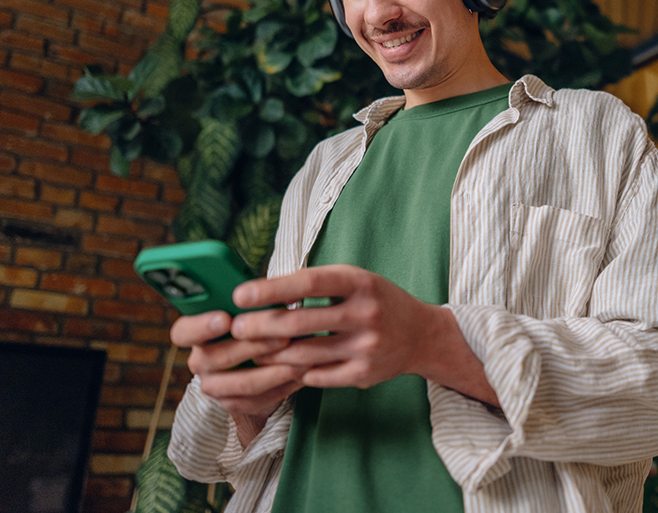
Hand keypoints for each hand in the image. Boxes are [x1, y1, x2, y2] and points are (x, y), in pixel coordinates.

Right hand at [170, 310, 304, 418]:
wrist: (256, 362)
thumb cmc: (255, 324)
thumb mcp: (249, 310)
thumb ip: (254, 302)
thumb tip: (279, 289)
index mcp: (196, 333)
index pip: (183, 332)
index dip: (201, 326)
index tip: (225, 318)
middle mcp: (200, 361)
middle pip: (218, 358)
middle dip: (255, 346)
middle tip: (285, 336)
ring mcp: (214, 386)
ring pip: (243, 383)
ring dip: (275, 371)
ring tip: (302, 360)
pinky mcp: (233, 404)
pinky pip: (258, 399)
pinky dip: (283, 386)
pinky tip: (303, 375)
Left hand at [231, 264, 497, 404]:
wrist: (421, 335)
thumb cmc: (376, 301)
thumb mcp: (354, 280)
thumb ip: (315, 284)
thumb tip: (260, 291)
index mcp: (360, 282)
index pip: (308, 283)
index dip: (270, 289)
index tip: (239, 295)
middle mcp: (366, 313)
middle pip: (300, 323)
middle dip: (261, 326)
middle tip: (236, 328)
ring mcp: (367, 347)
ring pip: (304, 354)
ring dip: (271, 354)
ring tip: (252, 350)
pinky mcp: (365, 374)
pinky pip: (318, 376)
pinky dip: (297, 372)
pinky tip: (283, 367)